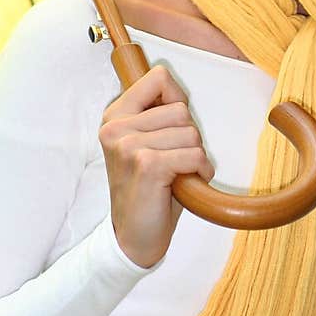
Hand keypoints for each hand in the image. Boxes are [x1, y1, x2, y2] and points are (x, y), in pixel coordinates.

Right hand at [99, 64, 215, 268]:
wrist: (133, 237)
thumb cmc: (148, 188)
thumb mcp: (147, 140)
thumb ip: (157, 111)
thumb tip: (173, 84)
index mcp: (114, 116)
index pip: (159, 78)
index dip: (177, 101)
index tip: (170, 129)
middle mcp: (116, 128)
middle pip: (181, 109)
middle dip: (188, 136)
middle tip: (172, 161)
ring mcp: (129, 146)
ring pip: (191, 132)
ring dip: (194, 156)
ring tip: (176, 174)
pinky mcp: (147, 165)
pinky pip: (194, 154)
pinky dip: (200, 170)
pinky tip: (185, 184)